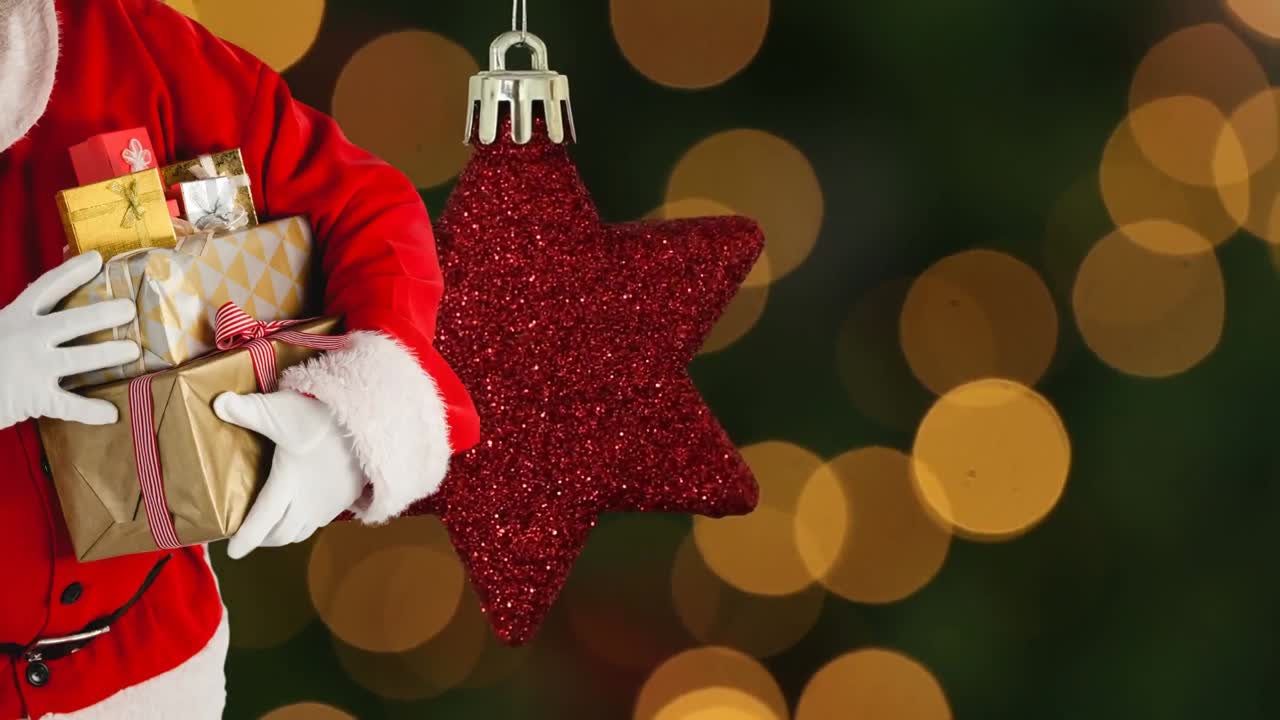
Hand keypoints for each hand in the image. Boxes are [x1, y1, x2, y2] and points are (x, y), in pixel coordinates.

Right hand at [0, 252, 138, 429]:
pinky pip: (68, 404)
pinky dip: (90, 411)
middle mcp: (25, 337)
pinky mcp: (34, 398)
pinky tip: (111, 413)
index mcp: (15, 316)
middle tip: (129, 308)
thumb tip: (61, 291)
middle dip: (101, 314)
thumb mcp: (3, 327)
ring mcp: (30, 367)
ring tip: (133, 350)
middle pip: (69, 321)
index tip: (96, 259)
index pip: (46, 288)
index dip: (71, 272)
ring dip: (107, 354)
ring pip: (77, 359)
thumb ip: (29, 315)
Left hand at [213, 390, 365, 558]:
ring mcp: (329, 503)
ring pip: (302, 532)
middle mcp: (307, 502)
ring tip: (275, 526)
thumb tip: (218, 403)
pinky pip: (320, 522)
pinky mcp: (346, 497)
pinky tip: (303, 510)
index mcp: (286, 485)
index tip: (232, 552)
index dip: (244, 540)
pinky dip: (305, 524)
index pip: (260, 523)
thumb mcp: (280, 411)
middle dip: (263, 539)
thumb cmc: (321, 418)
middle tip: (251, 534)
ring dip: (284, 535)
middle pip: (280, 534)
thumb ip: (248, 411)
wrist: (370, 421)